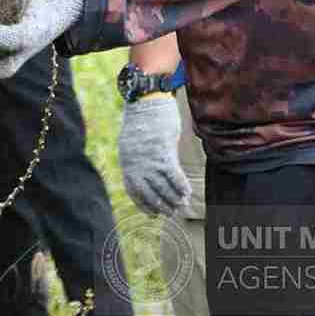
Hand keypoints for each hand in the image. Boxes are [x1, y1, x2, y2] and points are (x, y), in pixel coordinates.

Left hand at [119, 91, 191, 214]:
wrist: (146, 101)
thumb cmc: (142, 119)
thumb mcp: (132, 142)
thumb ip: (137, 157)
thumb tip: (145, 172)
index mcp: (126, 161)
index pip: (133, 190)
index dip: (143, 204)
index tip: (152, 214)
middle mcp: (136, 164)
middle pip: (149, 192)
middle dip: (161, 205)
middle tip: (171, 212)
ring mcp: (149, 160)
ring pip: (163, 187)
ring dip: (173, 199)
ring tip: (182, 205)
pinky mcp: (163, 152)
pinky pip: (174, 176)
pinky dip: (181, 187)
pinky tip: (187, 193)